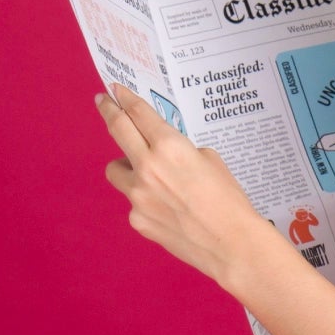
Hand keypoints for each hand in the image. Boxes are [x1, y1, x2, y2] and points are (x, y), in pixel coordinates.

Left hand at [95, 83, 278, 287]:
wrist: (232, 244)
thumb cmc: (229, 201)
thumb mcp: (211, 161)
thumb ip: (181, 152)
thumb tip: (167, 156)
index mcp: (169, 146)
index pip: (139, 114)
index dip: (125, 98)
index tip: (115, 90)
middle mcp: (147, 167)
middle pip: (118, 130)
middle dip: (108, 111)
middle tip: (103, 102)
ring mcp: (138, 196)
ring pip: (116, 170)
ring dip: (126, 165)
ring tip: (148, 174)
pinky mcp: (137, 219)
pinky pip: (134, 201)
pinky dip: (146, 200)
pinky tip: (169, 210)